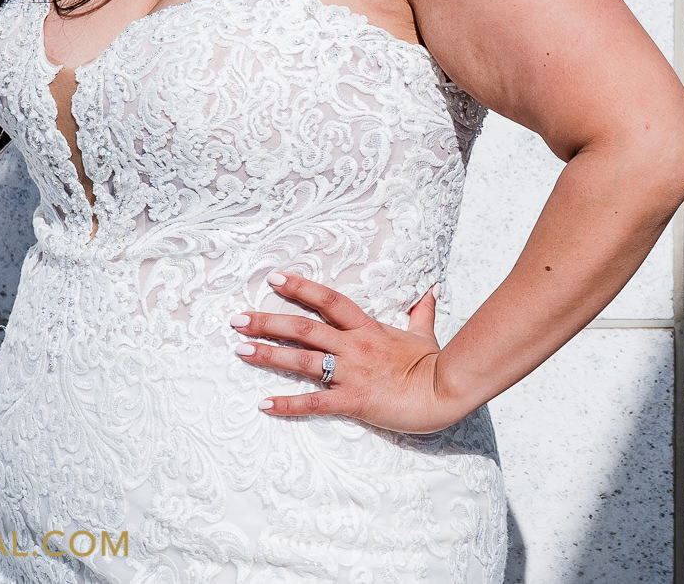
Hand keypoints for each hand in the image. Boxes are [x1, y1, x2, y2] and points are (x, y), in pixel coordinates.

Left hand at [232, 271, 469, 432]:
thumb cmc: (435, 363)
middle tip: (237, 318)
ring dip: (269, 355)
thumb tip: (431, 289)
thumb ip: (421, 310)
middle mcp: (354, 346)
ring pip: (303, 360)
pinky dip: (287, 404)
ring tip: (240, 350)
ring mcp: (352, 372)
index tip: (274, 279)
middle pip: (305, 328)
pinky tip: (263, 404)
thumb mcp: (424, 332)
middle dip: (268, 321)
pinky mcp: (353, 400)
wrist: (446, 390)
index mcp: (368, 328)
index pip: (329, 300)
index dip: (301, 288)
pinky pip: (314, 402)